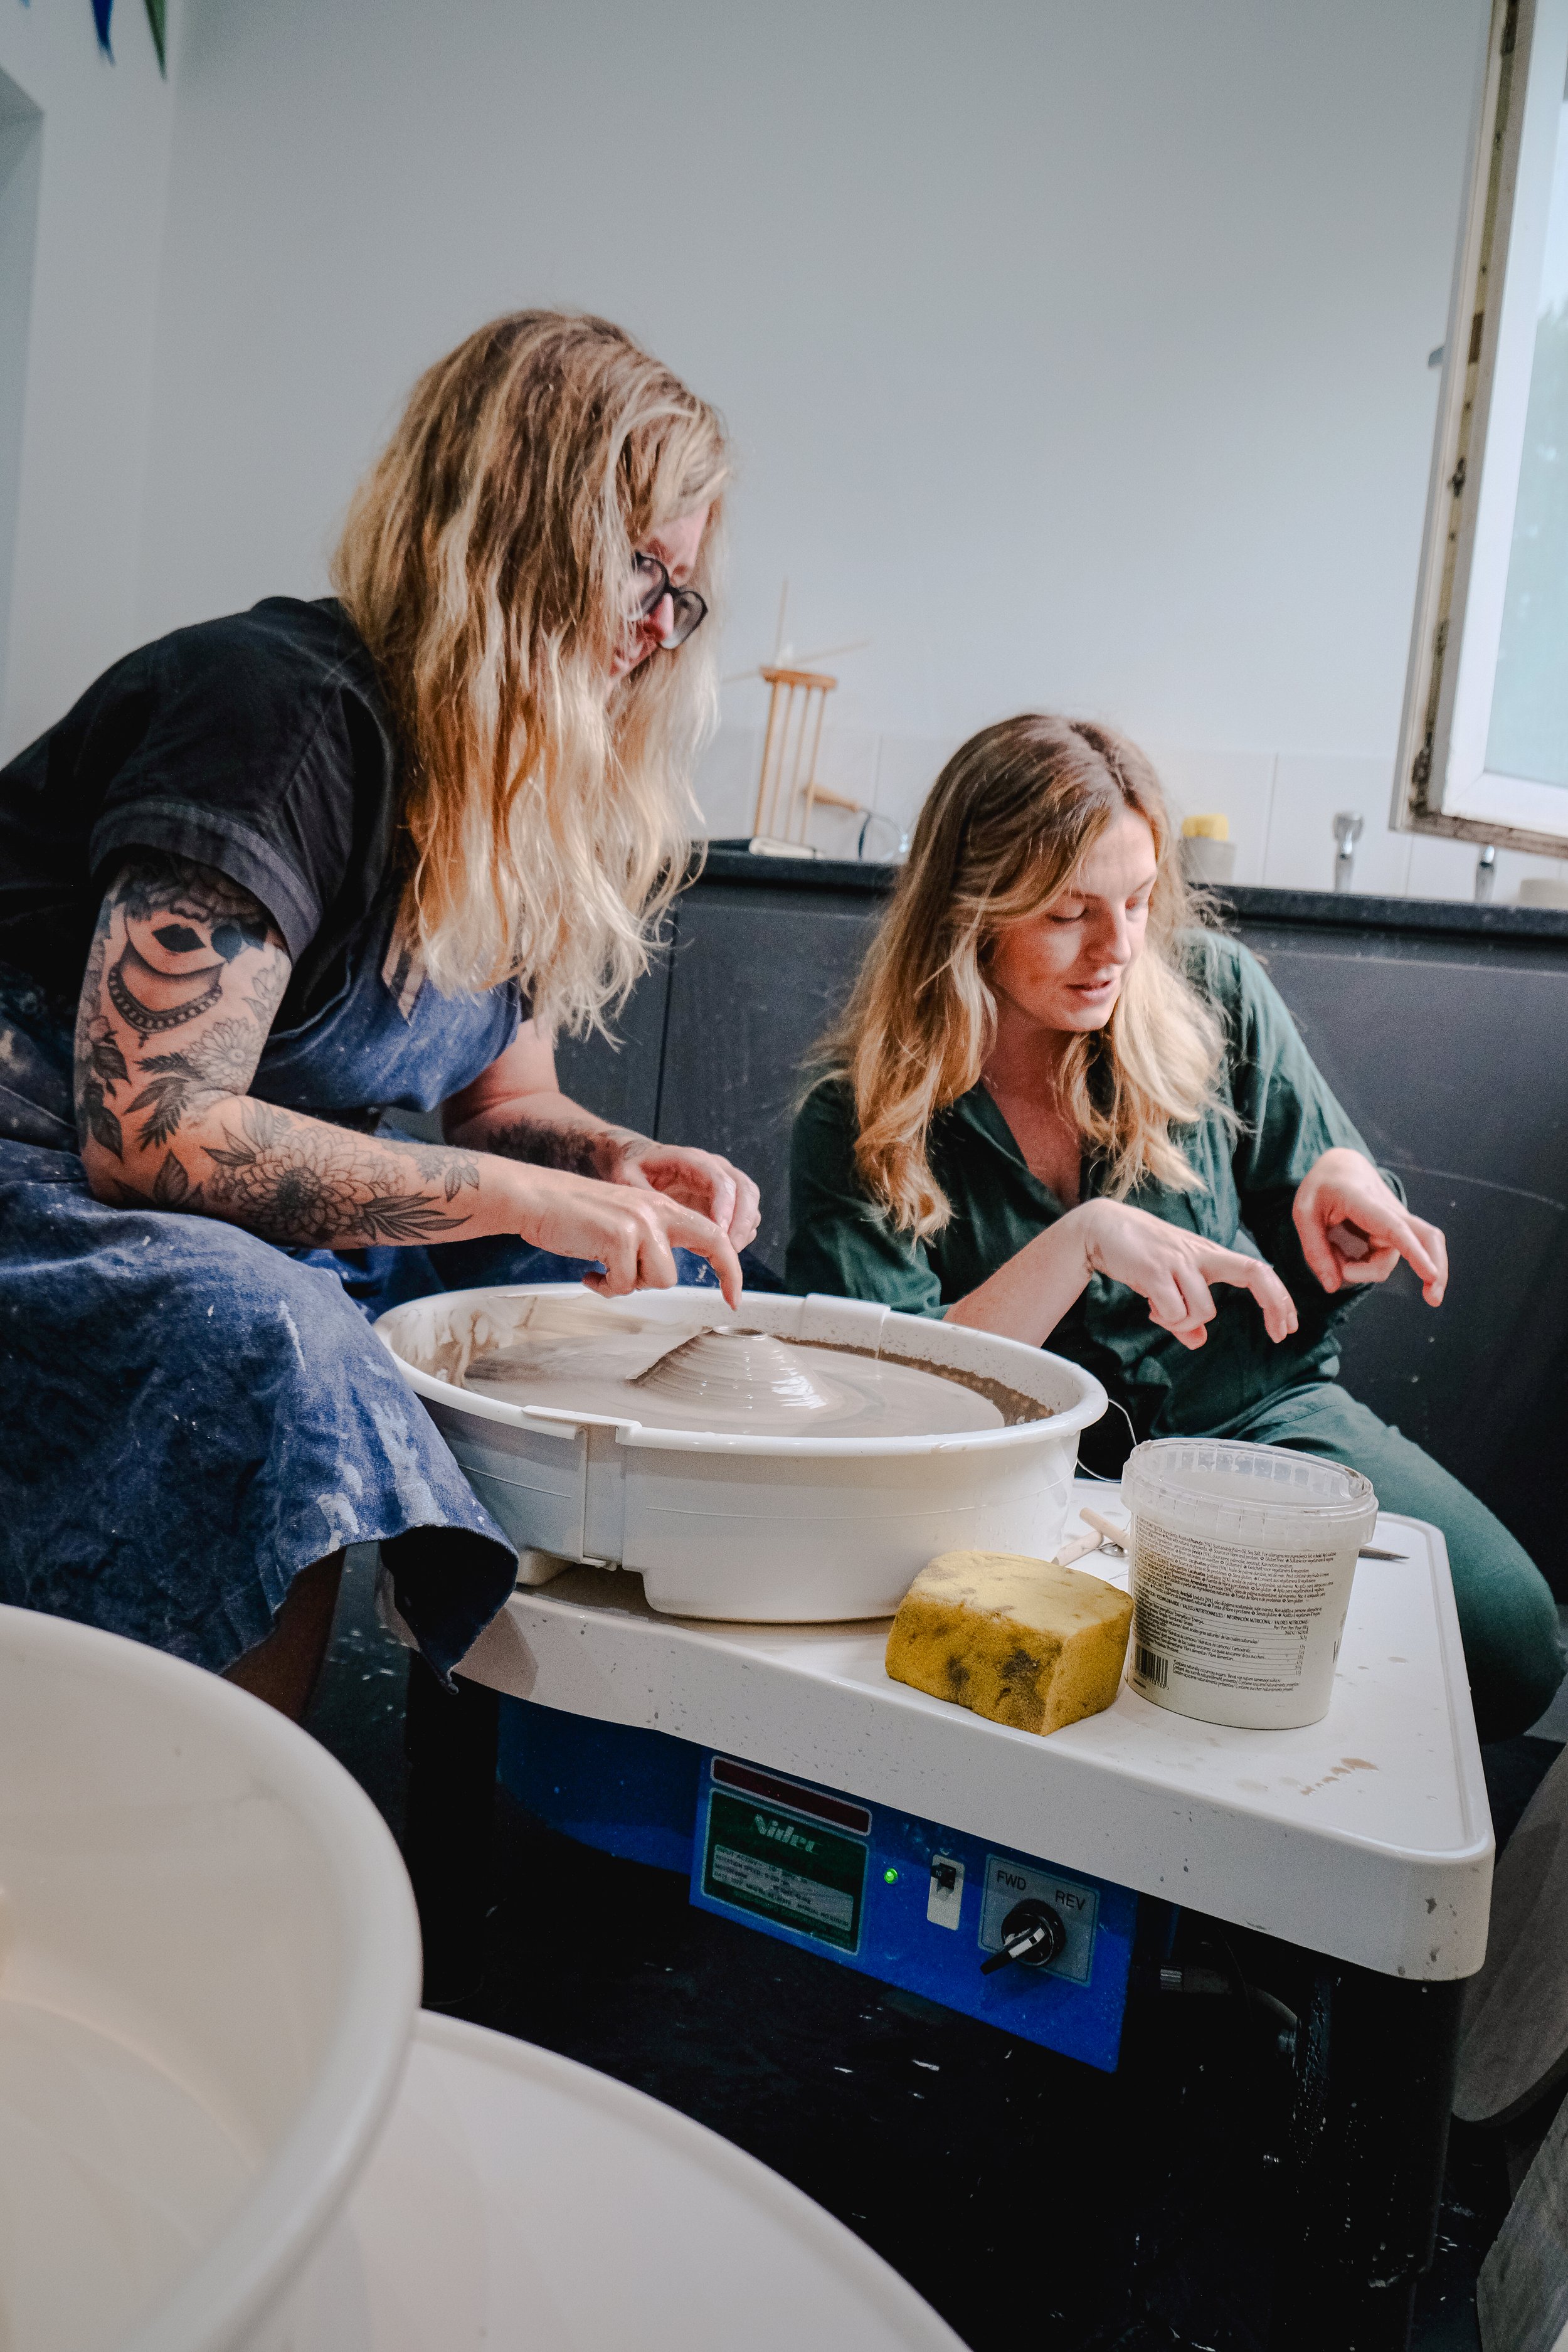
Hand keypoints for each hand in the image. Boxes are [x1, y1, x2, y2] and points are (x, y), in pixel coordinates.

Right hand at [504, 1162, 743, 1308]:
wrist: (535, 1197)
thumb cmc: (573, 1216)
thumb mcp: (624, 1221)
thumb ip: (650, 1240)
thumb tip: (665, 1275)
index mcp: (660, 1206)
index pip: (711, 1232)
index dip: (729, 1264)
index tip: (735, 1294)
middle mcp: (657, 1210)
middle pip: (710, 1246)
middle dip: (726, 1274)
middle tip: (731, 1301)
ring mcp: (640, 1222)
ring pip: (661, 1279)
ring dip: (633, 1284)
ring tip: (607, 1271)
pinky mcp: (619, 1237)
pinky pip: (624, 1284)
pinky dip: (605, 1286)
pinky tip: (589, 1273)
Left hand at [600, 1134, 761, 1250]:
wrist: (637, 1159)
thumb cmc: (633, 1167)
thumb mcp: (628, 1178)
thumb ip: (642, 1196)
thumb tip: (654, 1221)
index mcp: (692, 1160)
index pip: (720, 1180)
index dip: (725, 1206)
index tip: (721, 1232)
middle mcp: (714, 1168)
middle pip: (745, 1190)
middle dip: (742, 1222)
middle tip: (731, 1250)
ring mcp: (723, 1183)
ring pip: (750, 1204)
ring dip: (744, 1229)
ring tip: (727, 1255)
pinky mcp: (724, 1200)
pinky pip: (744, 1216)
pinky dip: (740, 1233)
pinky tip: (723, 1250)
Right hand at [1073, 1200, 1298, 1351]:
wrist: (1101, 1227)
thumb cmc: (1140, 1255)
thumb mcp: (1169, 1283)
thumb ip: (1185, 1316)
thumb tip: (1199, 1341)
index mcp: (1210, 1256)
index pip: (1257, 1270)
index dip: (1278, 1298)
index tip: (1287, 1326)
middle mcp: (1201, 1255)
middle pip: (1254, 1271)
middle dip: (1275, 1303)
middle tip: (1280, 1334)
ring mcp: (1180, 1261)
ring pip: (1204, 1309)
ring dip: (1183, 1322)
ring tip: (1160, 1311)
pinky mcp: (1155, 1270)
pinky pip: (1173, 1312)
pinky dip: (1164, 1319)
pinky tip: (1150, 1307)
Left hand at [1292, 1148, 1446, 1305]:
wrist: (1341, 1165)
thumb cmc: (1321, 1187)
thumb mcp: (1303, 1214)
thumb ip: (1315, 1251)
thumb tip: (1333, 1286)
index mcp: (1361, 1199)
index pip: (1394, 1228)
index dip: (1414, 1252)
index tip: (1431, 1274)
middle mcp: (1388, 1209)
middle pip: (1426, 1237)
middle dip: (1434, 1269)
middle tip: (1433, 1301)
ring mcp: (1396, 1219)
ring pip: (1391, 1258)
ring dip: (1362, 1269)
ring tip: (1334, 1256)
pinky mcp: (1396, 1230)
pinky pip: (1387, 1257)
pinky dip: (1367, 1266)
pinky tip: (1345, 1258)